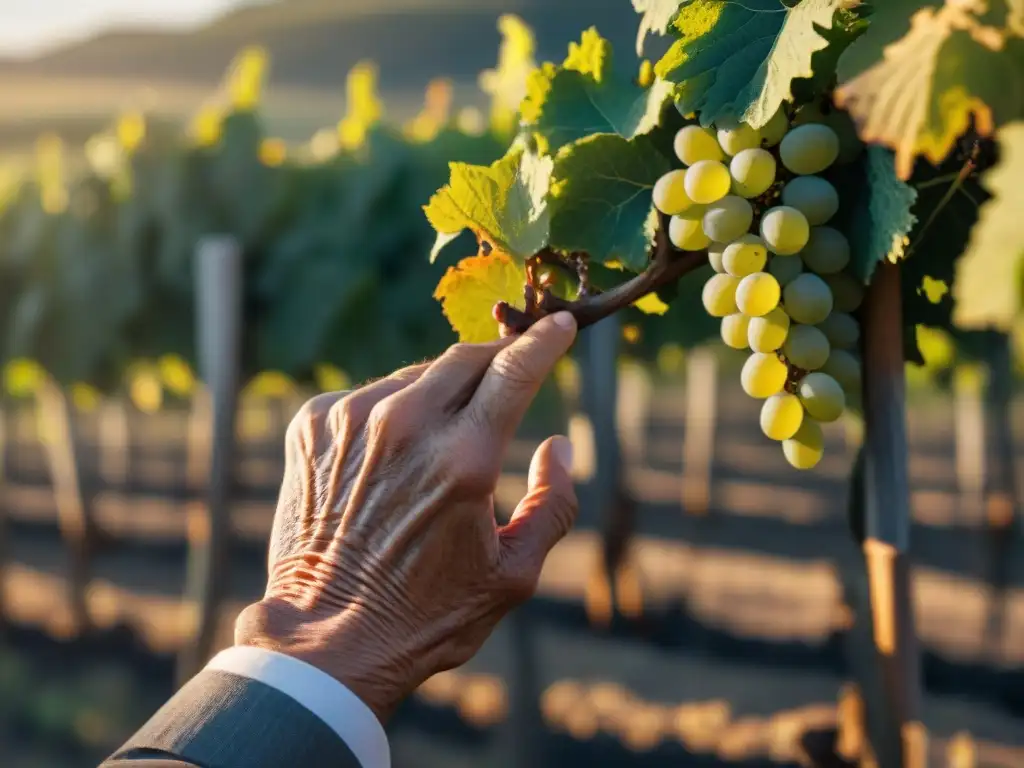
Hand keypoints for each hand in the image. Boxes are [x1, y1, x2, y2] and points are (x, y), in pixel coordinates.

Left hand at [234, 312, 578, 721]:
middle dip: (498, 355)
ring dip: (442, 389)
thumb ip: (555, 504)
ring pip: (416, 374)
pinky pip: (370, 394)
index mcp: (464, 459)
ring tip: (446, 435)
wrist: (327, 638)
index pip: (515, 370)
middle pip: (467, 358)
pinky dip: (392, 409)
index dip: (545, 341)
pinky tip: (393, 451)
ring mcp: (352, 418)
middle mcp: (406, 425)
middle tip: (513, 365)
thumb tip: (559, 446)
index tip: (562, 322)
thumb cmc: (429, 615)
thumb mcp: (515, 574)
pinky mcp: (312, 424)